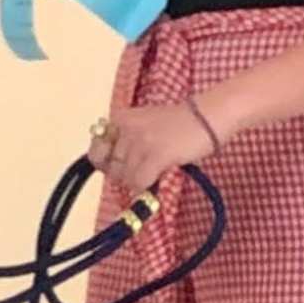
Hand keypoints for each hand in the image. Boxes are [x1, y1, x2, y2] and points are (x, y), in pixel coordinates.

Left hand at [92, 98, 214, 198]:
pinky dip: (147, 185)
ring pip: (125, 178)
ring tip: (156, 169)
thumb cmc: (178, 124)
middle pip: (112, 169)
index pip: (96, 152)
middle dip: (125, 175)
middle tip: (144, 169)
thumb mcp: (143, 124)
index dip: (107, 164)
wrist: (207, 117)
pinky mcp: (156, 154)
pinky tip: (159, 175)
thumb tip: (108, 168)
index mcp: (120, 118)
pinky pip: (139, 182)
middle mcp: (126, 128)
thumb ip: (123, 141)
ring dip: (139, 181)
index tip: (123, 165)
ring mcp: (140, 141)